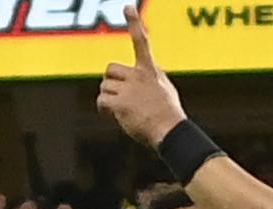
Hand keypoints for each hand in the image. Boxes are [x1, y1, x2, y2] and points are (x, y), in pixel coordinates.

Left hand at [97, 7, 187, 147]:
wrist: (170, 132)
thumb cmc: (169, 115)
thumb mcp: (165, 89)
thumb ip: (152, 77)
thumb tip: (147, 72)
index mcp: (150, 71)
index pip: (141, 42)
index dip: (134, 23)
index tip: (128, 7)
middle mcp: (138, 76)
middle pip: (110, 70)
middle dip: (111, 82)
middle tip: (121, 96)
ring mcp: (129, 89)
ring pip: (104, 87)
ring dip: (109, 99)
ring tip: (125, 111)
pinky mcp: (120, 103)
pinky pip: (101, 101)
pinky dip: (104, 110)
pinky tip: (114, 116)